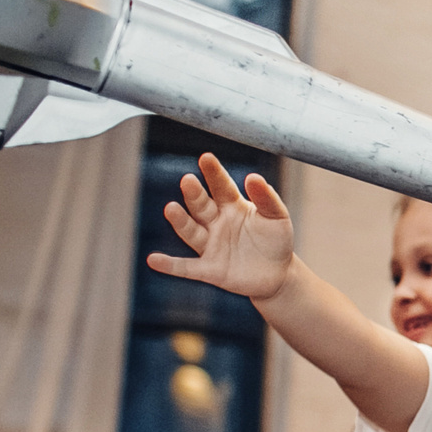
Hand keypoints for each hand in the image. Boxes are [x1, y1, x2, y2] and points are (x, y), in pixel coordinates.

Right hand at [147, 152, 294, 299]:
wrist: (278, 274)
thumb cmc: (276, 240)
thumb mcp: (277, 217)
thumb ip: (267, 198)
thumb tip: (254, 177)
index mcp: (232, 206)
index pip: (221, 186)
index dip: (213, 173)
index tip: (206, 158)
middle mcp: (216, 222)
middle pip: (201, 206)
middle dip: (194, 194)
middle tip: (188, 180)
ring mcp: (210, 245)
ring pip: (191, 231)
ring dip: (180, 221)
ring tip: (171, 208)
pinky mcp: (209, 269)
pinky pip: (186, 267)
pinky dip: (171, 265)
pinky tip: (154, 260)